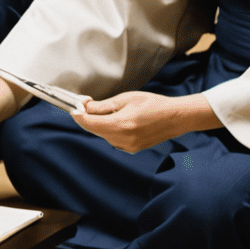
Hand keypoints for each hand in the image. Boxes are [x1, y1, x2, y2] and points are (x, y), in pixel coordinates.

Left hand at [72, 91, 220, 153]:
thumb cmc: (153, 104)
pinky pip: (113, 139)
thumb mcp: (126, 99)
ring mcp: (128, 147)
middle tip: (88, 103)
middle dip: (89, 117)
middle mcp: (123, 139)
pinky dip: (110, 129)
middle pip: (95, 129)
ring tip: (111, 110)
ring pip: (103, 134)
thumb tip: (85, 107)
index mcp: (121, 125)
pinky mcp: (132, 149)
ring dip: (100, 123)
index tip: (74, 107)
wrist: (176, 118)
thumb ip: (103, 106)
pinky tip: (120, 120)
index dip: (78, 115)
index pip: (89, 123)